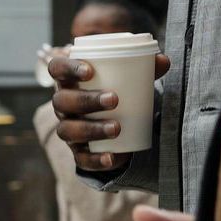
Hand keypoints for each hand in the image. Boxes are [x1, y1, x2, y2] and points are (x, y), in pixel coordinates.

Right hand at [49, 52, 170, 171]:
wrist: (112, 120)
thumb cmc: (114, 89)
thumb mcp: (127, 77)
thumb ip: (144, 67)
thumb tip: (164, 61)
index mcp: (69, 79)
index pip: (57, 68)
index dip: (68, 67)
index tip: (90, 70)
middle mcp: (63, 104)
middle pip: (62, 101)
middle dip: (86, 100)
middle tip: (114, 99)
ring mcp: (68, 128)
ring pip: (68, 130)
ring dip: (91, 129)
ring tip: (117, 128)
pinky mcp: (78, 151)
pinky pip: (81, 158)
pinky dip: (96, 159)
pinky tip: (112, 157)